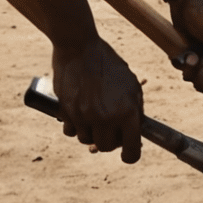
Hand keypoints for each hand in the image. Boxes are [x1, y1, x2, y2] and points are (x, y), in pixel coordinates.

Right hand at [51, 38, 142, 162]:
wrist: (80, 47)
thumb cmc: (108, 64)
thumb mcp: (130, 85)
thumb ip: (134, 111)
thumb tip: (135, 133)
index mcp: (128, 111)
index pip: (132, 149)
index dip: (131, 154)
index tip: (128, 153)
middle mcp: (107, 117)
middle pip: (107, 147)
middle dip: (109, 139)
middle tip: (110, 125)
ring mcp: (85, 116)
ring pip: (87, 140)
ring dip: (91, 131)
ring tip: (93, 113)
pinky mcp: (67, 112)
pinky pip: (71, 131)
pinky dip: (75, 125)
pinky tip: (79, 111)